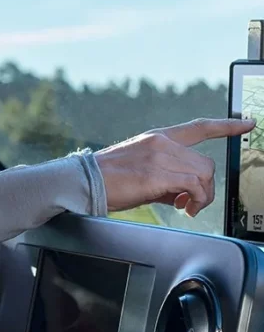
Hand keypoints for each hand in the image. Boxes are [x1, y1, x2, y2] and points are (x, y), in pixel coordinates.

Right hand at [94, 118, 254, 216]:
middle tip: (191, 204)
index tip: (245, 124)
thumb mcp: (141, 171)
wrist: (85, 181)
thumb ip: (166, 176)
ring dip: (201, 196)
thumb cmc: (108, 179)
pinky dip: (195, 201)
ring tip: (186, 208)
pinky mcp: (157, 174)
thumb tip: (183, 194)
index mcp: (157, 138)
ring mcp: (159, 156)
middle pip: (205, 162)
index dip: (225, 125)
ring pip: (203, 173)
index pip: (197, 127)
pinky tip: (183, 208)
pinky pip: (193, 186)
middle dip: (206, 187)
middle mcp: (161, 142)